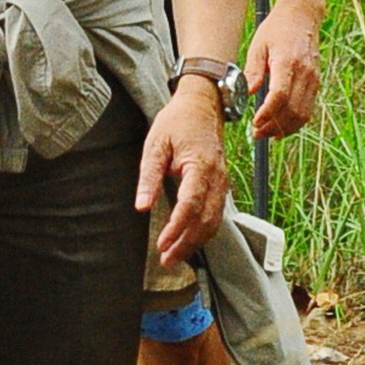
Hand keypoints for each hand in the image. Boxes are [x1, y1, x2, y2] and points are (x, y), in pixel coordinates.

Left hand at [136, 77, 229, 261]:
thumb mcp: (156, 144)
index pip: (190, 206)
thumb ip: (149, 176)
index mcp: (200, 166)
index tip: (161, 245)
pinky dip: (204, 231)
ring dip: (195, 242)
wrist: (202, 104)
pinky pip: (217, 214)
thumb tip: (142, 206)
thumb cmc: (177, 122)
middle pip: (205, 220)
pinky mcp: (221, 184)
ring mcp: (222, 182)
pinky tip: (189, 240)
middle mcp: (217, 178)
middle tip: (166, 259)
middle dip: (186, 243)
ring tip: (174, 256)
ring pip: (214, 221)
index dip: (176, 229)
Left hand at [246, 5, 322, 136]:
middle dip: (274, 126)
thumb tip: (247, 94)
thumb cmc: (277, 29)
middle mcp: (304, 73)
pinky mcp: (316, 83)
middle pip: (292, 109)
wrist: (302, 16)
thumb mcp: (258, 46)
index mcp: (288, 61)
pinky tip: (281, 127)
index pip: (280, 95)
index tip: (254, 122)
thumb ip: (253, 71)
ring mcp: (313, 79)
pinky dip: (295, 122)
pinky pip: (308, 109)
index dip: (267, 113)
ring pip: (303, 114)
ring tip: (266, 133)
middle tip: (256, 133)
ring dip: (285, 128)